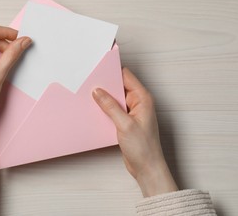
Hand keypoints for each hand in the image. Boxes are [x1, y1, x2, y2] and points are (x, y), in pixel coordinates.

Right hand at [92, 68, 177, 196]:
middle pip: (119, 86)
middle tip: (90, 85)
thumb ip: (110, 106)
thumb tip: (98, 92)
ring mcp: (131, 112)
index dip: (113, 72)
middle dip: (105, 86)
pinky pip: (113, 109)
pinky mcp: (125, 121)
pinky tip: (95, 111)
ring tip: (90, 97)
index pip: (126, 77)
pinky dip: (105, 109)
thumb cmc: (144, 148)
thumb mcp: (125, 124)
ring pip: (114, 98)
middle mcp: (138, 103)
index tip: (99, 70)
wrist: (147, 168)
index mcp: (143, 99)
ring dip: (104, 99)